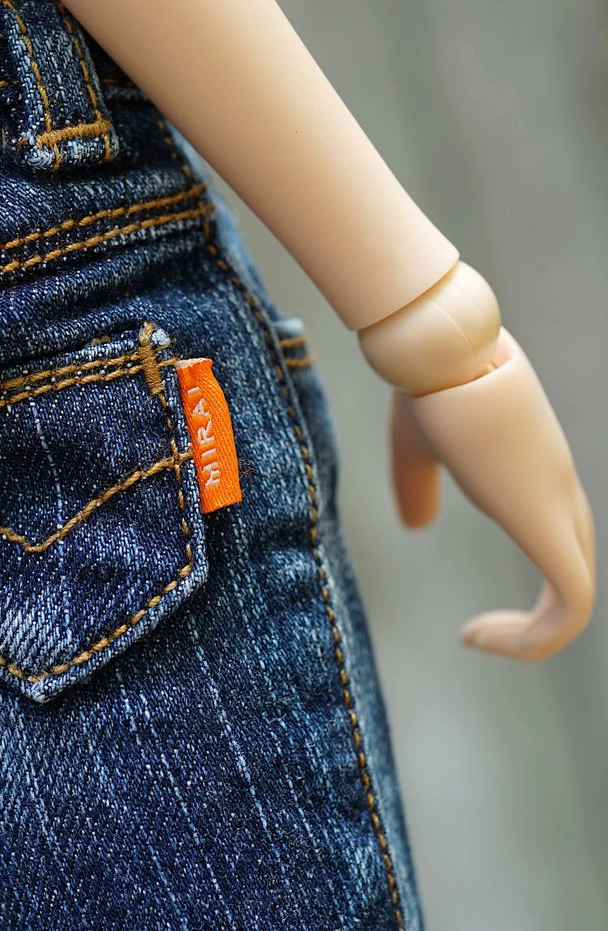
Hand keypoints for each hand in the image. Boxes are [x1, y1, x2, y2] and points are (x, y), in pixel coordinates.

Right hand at [388, 327, 595, 659]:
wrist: (438, 350)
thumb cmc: (426, 386)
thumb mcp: (415, 448)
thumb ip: (418, 485)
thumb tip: (416, 525)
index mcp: (530, 468)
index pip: (555, 534)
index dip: (525, 581)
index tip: (470, 611)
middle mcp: (555, 485)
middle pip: (572, 565)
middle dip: (537, 618)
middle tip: (477, 636)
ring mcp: (555, 500)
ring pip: (576, 595)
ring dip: (533, 636)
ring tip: (475, 640)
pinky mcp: (545, 518)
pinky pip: (571, 603)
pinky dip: (535, 637)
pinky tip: (475, 637)